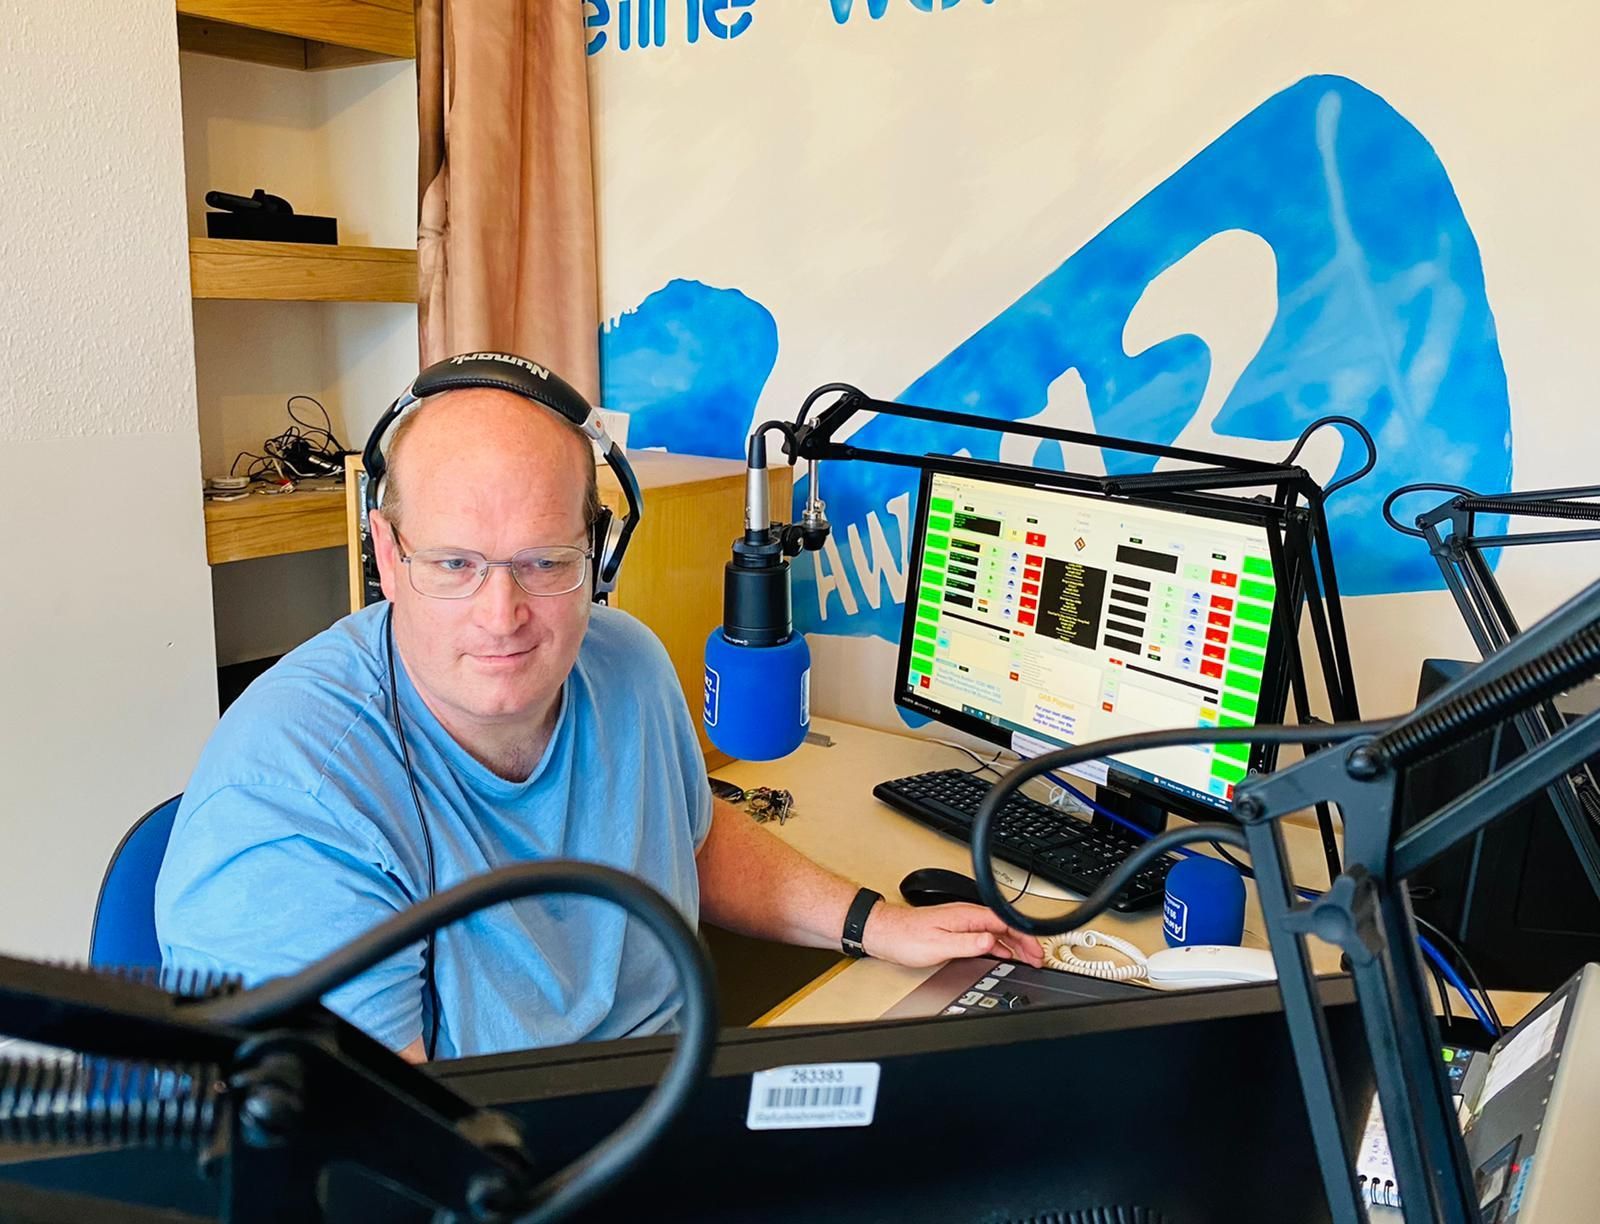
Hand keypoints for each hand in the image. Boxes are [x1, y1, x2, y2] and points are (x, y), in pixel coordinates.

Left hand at [860, 902, 1043, 968]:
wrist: (885, 934)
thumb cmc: (906, 938)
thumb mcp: (939, 945)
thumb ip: (967, 944)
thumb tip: (991, 942)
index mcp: (966, 916)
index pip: (1005, 923)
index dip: (1024, 937)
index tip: (1035, 951)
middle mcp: (966, 916)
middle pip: (1004, 927)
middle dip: (1024, 942)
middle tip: (1036, 959)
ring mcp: (961, 924)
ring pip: (996, 933)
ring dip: (1013, 946)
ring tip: (1025, 960)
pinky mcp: (955, 932)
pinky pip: (984, 938)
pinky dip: (998, 948)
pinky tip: (1001, 958)